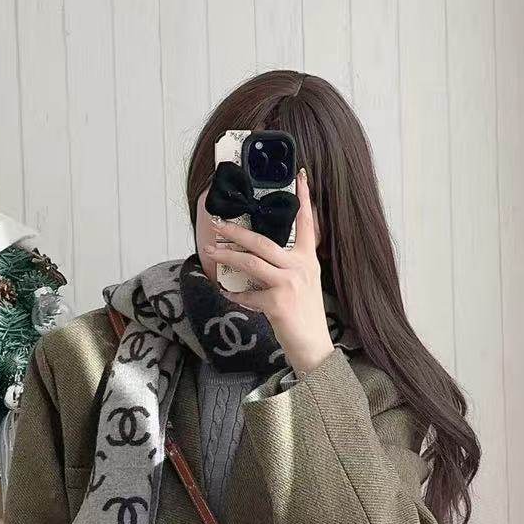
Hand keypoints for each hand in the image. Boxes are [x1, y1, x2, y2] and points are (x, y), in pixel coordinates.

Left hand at [211, 169, 334, 376]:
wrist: (313, 346)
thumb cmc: (304, 315)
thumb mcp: (303, 284)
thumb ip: (286, 266)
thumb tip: (257, 254)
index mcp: (308, 260)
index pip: (308, 223)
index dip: (304, 198)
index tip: (301, 176)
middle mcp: (301, 268)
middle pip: (263, 241)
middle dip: (236, 232)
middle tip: (217, 224)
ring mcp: (289, 285)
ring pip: (251, 262)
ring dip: (226, 256)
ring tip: (210, 251)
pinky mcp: (277, 303)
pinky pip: (247, 294)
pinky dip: (234, 294)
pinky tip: (227, 292)